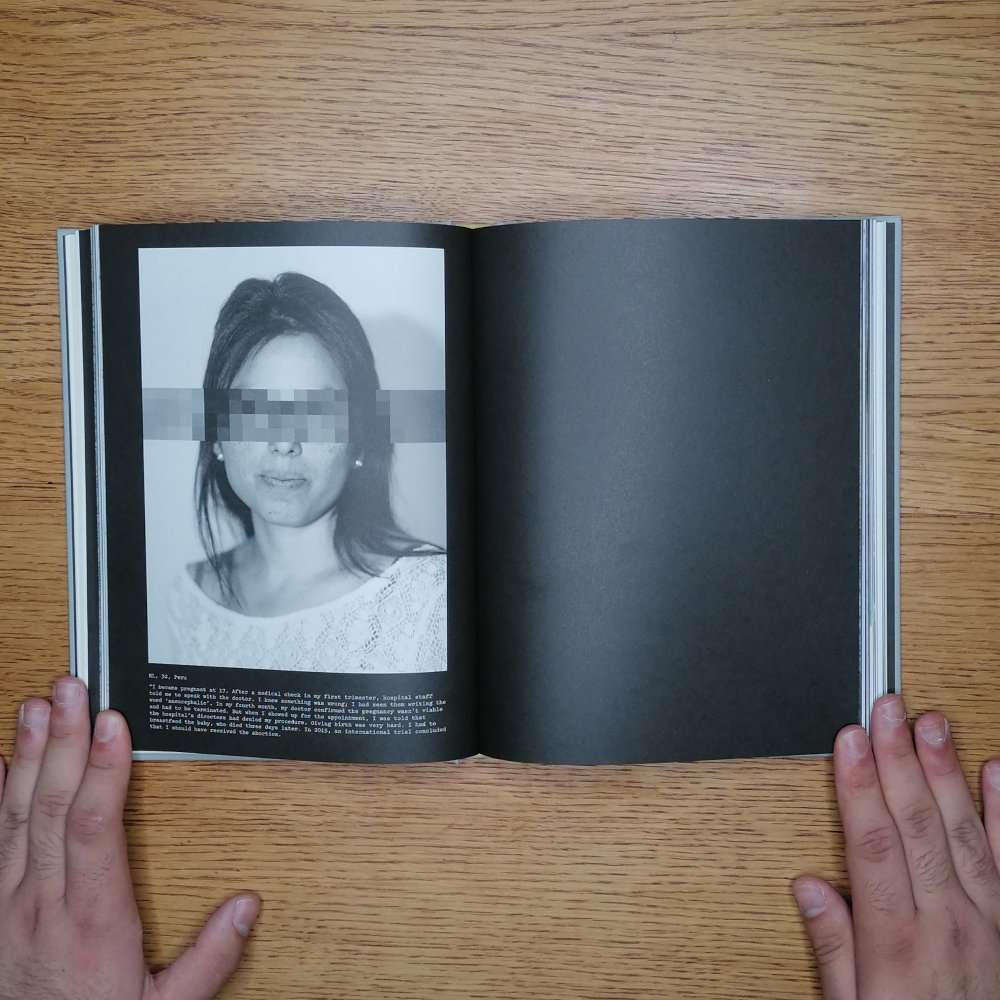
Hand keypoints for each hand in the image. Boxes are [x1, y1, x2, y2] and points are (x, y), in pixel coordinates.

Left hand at [0, 677, 258, 999]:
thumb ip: (209, 960)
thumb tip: (246, 907)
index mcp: (92, 922)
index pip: (95, 829)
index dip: (104, 771)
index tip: (113, 724)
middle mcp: (42, 905)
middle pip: (52, 808)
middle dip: (65, 741)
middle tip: (70, 690)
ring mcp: (8, 905)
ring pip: (17, 816)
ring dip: (29, 756)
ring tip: (37, 708)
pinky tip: (3, 762)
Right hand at [794, 694, 999, 997]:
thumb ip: (833, 946)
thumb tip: (808, 888)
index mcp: (895, 941)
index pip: (872, 844)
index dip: (859, 786)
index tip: (850, 741)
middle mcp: (946, 922)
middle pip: (918, 824)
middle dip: (899, 759)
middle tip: (889, 709)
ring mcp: (987, 920)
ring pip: (962, 831)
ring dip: (946, 772)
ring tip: (932, 723)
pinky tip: (994, 772)